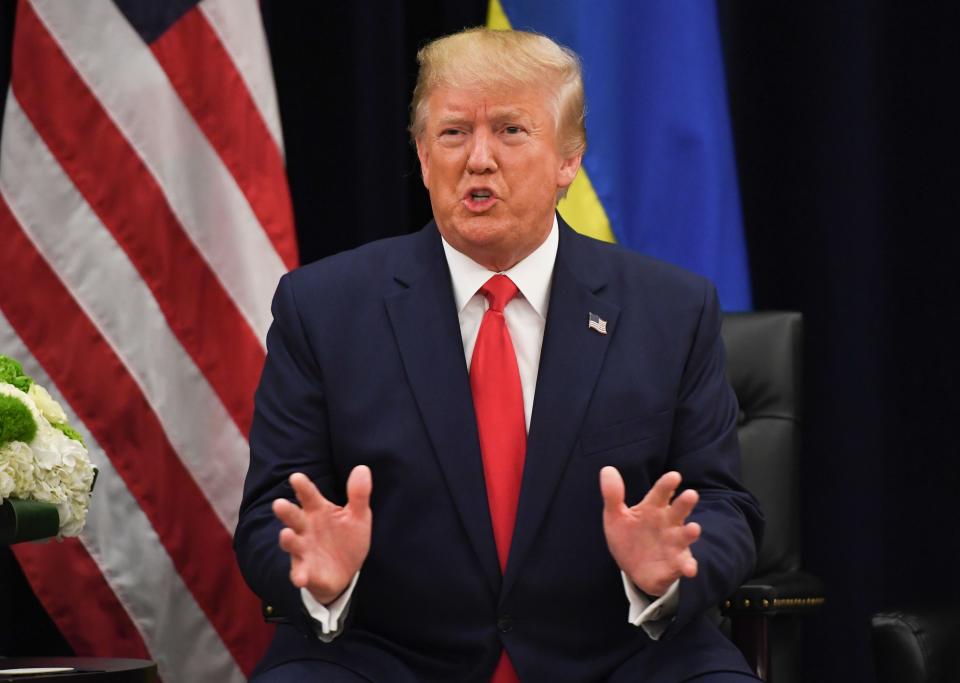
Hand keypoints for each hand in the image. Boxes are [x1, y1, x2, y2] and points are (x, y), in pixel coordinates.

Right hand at [272, 466, 371, 604]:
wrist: (346, 571)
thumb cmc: (347, 537)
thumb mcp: (358, 516)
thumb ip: (358, 494)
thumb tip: (362, 468)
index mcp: (318, 511)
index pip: (309, 496)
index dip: (303, 487)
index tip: (296, 477)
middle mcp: (306, 528)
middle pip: (294, 517)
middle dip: (286, 511)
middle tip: (279, 504)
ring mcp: (304, 549)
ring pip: (292, 543)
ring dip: (287, 540)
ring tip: (286, 534)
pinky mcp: (306, 570)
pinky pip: (299, 572)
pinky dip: (298, 575)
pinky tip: (300, 578)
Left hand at [600, 467, 700, 596]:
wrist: (632, 568)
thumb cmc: (627, 536)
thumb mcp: (615, 516)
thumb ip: (613, 495)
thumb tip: (607, 469)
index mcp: (653, 508)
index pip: (661, 493)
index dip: (666, 485)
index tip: (674, 476)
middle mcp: (668, 523)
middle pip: (678, 510)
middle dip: (685, 503)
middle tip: (691, 494)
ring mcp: (674, 543)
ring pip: (685, 535)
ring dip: (690, 532)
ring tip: (694, 529)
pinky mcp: (676, 563)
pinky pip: (685, 564)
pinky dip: (689, 566)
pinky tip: (690, 568)